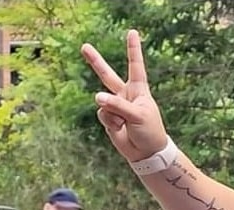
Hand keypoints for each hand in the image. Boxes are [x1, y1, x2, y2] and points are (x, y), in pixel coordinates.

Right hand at [81, 30, 168, 162]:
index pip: (135, 66)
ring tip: (123, 122)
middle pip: (108, 75)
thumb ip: (118, 105)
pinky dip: (109, 121)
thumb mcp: (138, 116)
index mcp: (139, 90)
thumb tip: (97, 97)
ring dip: (112, 111)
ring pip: (103, 100)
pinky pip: (102, 114)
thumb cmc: (150, 132)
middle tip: (84, 47)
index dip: (133, 49)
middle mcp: (125, 95)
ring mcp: (115, 106)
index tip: (132, 32)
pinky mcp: (108, 118)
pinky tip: (119, 128)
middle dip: (95, 62)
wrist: (146, 153)